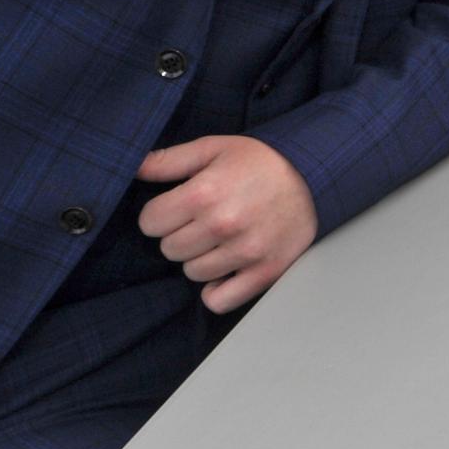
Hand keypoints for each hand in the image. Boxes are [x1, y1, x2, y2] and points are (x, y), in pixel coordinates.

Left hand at [137, 135, 319, 312]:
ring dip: (200, 259)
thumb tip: (134, 168)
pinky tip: (226, 268)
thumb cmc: (261, 161)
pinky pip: (220, 300)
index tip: (176, 207)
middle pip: (169, 249)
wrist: (314, 174)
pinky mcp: (265, 272)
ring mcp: (245, 252)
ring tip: (220, 239)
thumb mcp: (214, 148)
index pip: (149, 223)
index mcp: (204, 192)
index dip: (159, 214)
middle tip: (201, 221)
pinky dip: (217, 289)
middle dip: (179, 234)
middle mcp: (222, 224)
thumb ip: (171, 160)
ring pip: (192, 273)